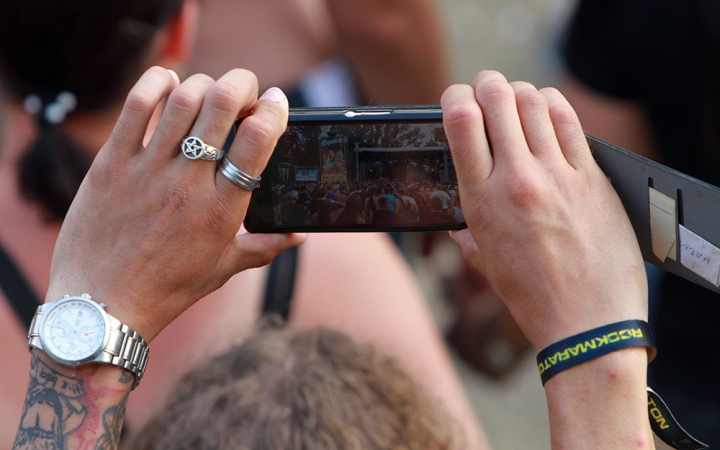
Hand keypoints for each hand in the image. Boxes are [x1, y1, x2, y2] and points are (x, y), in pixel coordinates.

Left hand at [46, 67, 303, 340]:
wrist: (101, 307)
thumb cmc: (166, 289)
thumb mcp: (224, 268)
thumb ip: (266, 246)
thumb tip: (298, 236)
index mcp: (223, 209)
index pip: (258, 140)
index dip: (274, 110)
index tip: (277, 102)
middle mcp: (188, 183)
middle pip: (222, 105)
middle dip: (242, 83)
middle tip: (246, 89)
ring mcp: (148, 170)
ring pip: (183, 98)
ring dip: (205, 83)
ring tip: (210, 92)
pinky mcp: (112, 164)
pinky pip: (135, 107)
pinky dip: (156, 83)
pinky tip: (168, 82)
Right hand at [441, 71, 646, 349]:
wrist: (586, 322)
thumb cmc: (533, 297)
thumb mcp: (486, 262)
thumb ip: (468, 234)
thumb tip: (457, 225)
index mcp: (482, 201)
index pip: (462, 122)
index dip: (455, 97)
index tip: (456, 98)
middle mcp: (517, 180)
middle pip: (498, 99)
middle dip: (486, 84)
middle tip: (486, 89)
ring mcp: (558, 176)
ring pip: (534, 102)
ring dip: (519, 91)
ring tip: (516, 99)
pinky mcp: (591, 178)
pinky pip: (571, 122)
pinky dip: (554, 104)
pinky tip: (548, 109)